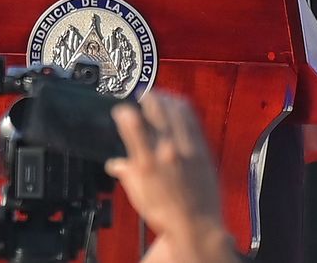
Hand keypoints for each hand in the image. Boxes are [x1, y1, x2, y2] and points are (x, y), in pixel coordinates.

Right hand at [103, 94, 234, 261]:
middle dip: (148, 97)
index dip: (125, 113)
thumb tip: (114, 164)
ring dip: (166, 98)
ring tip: (160, 94)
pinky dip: (183, 108)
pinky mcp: (202, 149)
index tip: (120, 109)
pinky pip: (193, 120)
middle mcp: (166, 151)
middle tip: (143, 93)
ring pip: (177, 111)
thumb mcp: (138, 195)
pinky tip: (179, 104)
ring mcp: (187, 148)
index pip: (133, 127)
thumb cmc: (165, 213)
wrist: (196, 224)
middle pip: (157, 111)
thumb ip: (126, 174)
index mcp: (146, 163)